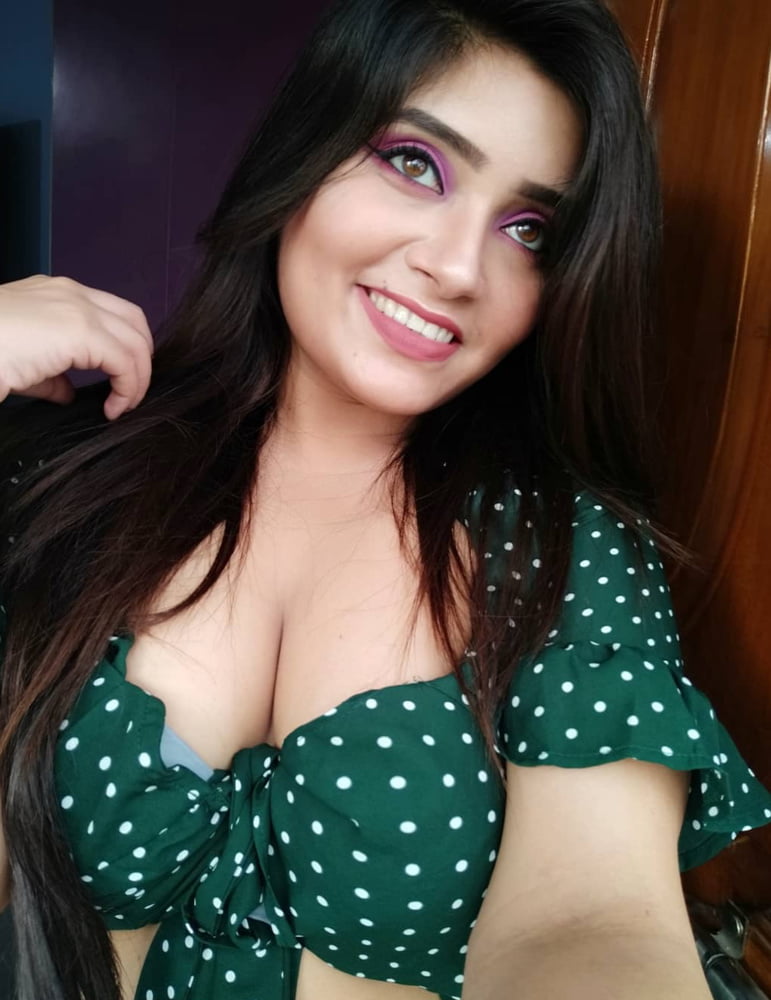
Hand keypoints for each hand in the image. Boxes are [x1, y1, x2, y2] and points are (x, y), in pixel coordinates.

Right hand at [0, 275, 153, 419]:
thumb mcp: (24, 363)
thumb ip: (52, 375)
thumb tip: (67, 392)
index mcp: (57, 294)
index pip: (111, 313)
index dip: (125, 347)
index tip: (118, 381)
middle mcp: (71, 293)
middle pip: (134, 321)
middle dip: (141, 360)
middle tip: (131, 392)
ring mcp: (78, 307)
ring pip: (135, 341)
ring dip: (137, 378)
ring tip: (124, 405)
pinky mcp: (81, 331)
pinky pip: (125, 361)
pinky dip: (129, 388)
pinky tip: (114, 409)